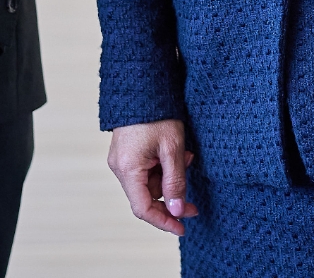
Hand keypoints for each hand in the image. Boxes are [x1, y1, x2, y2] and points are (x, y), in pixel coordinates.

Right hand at [107, 120, 197, 236]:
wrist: (142, 84)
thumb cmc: (158, 113)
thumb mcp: (173, 148)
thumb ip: (175, 182)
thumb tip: (178, 211)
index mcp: (128, 168)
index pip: (143, 208)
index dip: (163, 221)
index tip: (182, 228)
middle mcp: (119, 167)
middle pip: (146, 197)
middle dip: (172, 199)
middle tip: (194, 205)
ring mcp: (121, 160)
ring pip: (149, 183)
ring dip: (170, 178)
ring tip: (187, 157)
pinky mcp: (126, 153)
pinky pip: (146, 171)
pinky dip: (163, 168)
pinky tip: (176, 153)